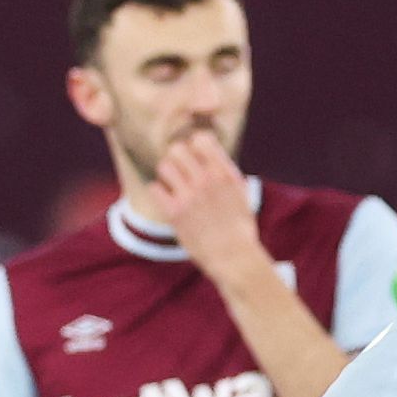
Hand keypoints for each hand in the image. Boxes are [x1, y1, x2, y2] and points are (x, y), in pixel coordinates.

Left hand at [149, 131, 266, 275]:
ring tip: (173, 187)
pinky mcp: (175, 212)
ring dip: (166, 175)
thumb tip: (212, 155)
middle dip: (177, 159)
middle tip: (180, 173)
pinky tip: (167, 202)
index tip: (196, 159)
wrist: (234, 257)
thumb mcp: (242, 193)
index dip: (195, 146)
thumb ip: (226, 172)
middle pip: (177, 149)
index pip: (201, 139)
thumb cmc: (239, 228)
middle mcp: (207, 180)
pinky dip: (158, 194)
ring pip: (164, 166)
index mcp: (225, 172)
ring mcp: (190, 195)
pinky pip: (154, 188)